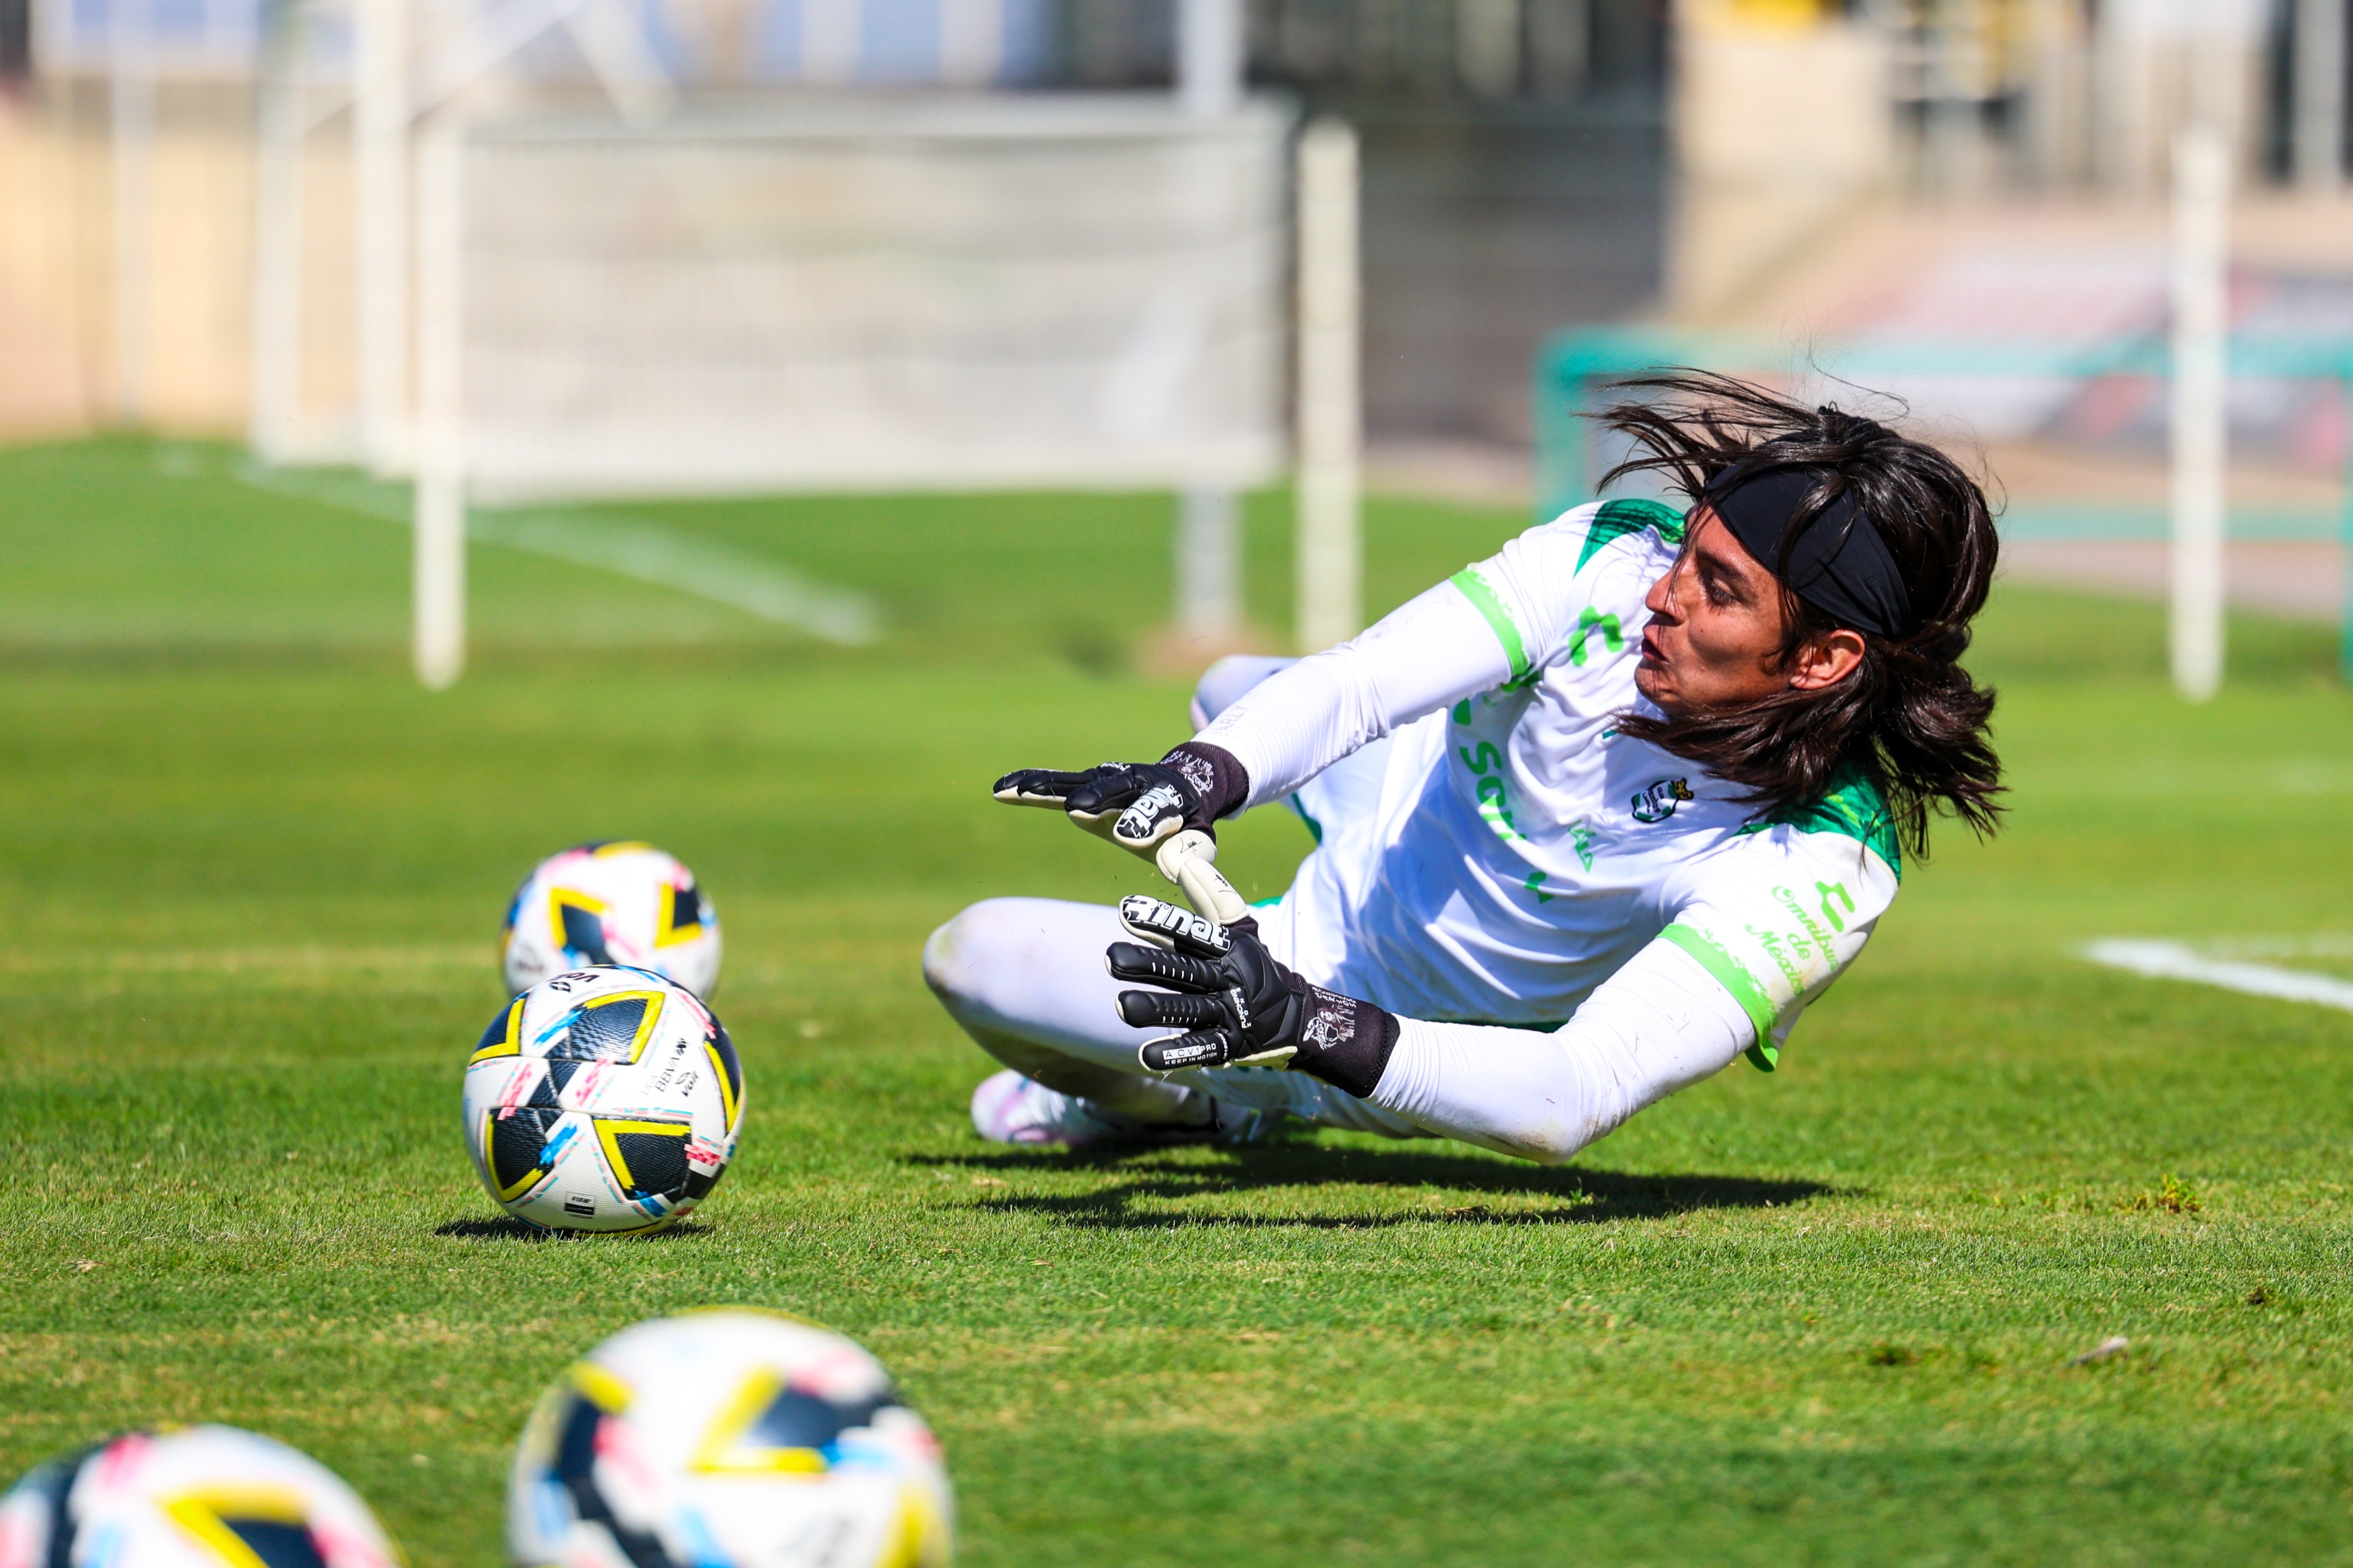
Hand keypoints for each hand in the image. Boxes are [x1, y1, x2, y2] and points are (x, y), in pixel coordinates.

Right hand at [991, 759, 1207, 857]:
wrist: (1182, 786)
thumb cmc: (1188, 825)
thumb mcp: (1199, 843)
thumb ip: (1189, 856)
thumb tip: (1173, 868)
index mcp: (1168, 799)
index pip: (1158, 810)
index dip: (1145, 823)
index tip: (1129, 839)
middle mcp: (1135, 782)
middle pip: (1114, 788)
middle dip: (1095, 798)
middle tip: (1076, 809)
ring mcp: (1106, 779)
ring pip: (1076, 781)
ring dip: (1049, 787)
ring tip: (1017, 793)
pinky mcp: (1084, 783)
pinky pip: (1055, 783)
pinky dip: (1029, 785)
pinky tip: (1001, 790)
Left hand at [1105, 896, 1398, 1094]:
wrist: (1296, 1018)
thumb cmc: (1255, 968)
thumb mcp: (1242, 930)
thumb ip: (1213, 898)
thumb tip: (1187, 863)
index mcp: (1227, 947)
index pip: (1193, 932)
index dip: (1162, 921)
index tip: (1126, 909)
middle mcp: (1227, 978)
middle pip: (1183, 970)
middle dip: (1148, 962)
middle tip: (1110, 957)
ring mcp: (1228, 1014)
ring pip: (1187, 1009)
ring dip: (1155, 1009)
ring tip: (1122, 1006)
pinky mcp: (1230, 1046)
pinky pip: (1201, 1049)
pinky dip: (1176, 1053)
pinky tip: (1147, 1055)